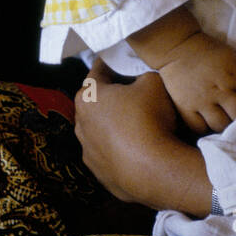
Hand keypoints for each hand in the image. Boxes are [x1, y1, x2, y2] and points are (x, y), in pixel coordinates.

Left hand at [73, 61, 210, 212]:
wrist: (155, 171)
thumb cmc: (150, 120)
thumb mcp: (154, 81)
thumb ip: (143, 73)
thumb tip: (141, 77)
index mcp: (88, 97)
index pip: (99, 70)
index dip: (114, 63)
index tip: (125, 61)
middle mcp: (81, 124)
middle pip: (97, 102)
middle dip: (113, 96)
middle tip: (136, 93)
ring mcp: (88, 152)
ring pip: (101, 130)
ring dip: (115, 125)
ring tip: (139, 125)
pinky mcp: (100, 174)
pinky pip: (110, 154)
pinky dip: (121, 149)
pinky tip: (140, 149)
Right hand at [158, 32, 235, 133]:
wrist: (178, 47)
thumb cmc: (211, 52)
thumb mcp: (235, 56)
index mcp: (233, 76)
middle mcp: (218, 90)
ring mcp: (200, 100)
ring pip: (220, 125)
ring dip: (227, 127)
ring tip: (229, 126)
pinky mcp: (185, 107)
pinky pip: (198, 127)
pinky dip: (206, 129)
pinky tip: (211, 125)